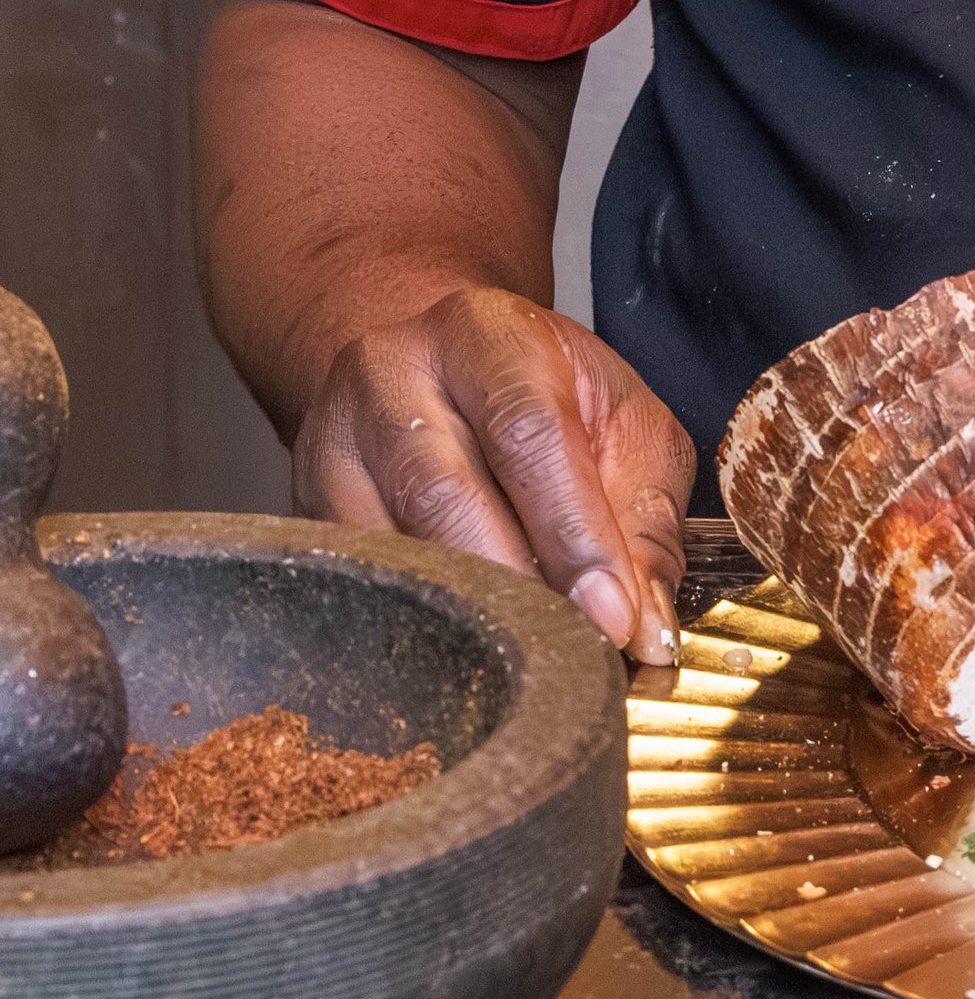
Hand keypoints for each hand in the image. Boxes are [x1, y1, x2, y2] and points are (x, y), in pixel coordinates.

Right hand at [293, 284, 695, 660]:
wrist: (433, 363)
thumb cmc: (540, 392)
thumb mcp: (619, 420)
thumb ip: (643, 515)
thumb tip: (643, 625)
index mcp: (486, 333)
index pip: (528, 432)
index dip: (573, 534)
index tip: (615, 617)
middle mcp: (392, 376)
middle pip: (445, 495)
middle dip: (523, 589)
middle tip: (582, 654)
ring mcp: (334, 444)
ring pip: (395, 554)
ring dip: (473, 621)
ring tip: (535, 664)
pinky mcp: (306, 510)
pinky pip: (360, 591)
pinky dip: (423, 634)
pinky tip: (471, 661)